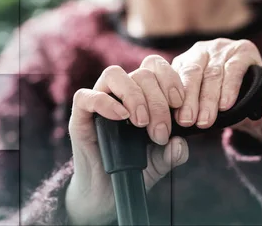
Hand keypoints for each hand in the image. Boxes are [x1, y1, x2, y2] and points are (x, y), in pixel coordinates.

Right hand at [65, 55, 189, 224]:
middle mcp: (123, 92)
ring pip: (114, 74)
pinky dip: (105, 103)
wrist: (108, 193)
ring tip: (141, 122)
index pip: (157, 68)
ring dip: (133, 96)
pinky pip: (86, 96)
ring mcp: (100, 101)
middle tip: (160, 132)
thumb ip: (174, 153)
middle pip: (141, 73)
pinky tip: (121, 117)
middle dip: (157, 101)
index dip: (171, 80)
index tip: (181, 106)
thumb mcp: (161, 162)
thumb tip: (180, 143)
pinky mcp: (80, 116)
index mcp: (145, 93)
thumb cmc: (136, 169)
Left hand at [171, 38, 261, 146]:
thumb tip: (171, 123)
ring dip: (209, 99)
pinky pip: (234, 70)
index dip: (177, 99)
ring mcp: (223, 47)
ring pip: (213, 74)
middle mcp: (202, 50)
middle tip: (188, 120)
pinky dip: (229, 89)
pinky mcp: (244, 50)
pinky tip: (225, 106)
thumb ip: (187, 107)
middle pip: (192, 73)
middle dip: (190, 99)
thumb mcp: (203, 106)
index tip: (178, 121)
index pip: (176, 77)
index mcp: (186, 61)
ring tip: (206, 120)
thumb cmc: (227, 106)